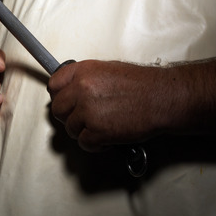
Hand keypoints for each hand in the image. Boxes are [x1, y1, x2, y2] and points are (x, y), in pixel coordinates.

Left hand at [48, 60, 166, 151]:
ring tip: (100, 127)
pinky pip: (84, 143)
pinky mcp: (96, 131)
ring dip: (83, 131)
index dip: (58, 96)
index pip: (54, 85)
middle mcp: (81, 89)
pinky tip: (106, 138)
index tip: (64, 101)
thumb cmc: (142, 85)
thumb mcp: (108, 70)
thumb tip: (73, 91)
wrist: (162, 98)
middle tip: (82, 118)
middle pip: (58, 109)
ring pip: (70, 128)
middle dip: (69, 116)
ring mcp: (87, 111)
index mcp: (83, 72)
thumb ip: (86, 79)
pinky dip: (94, 145)